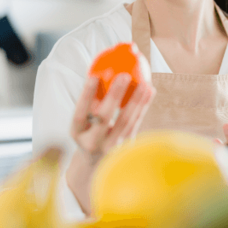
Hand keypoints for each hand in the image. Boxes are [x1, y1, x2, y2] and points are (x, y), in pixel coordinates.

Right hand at [66, 73, 154, 213]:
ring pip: (125, 122)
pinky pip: (136, 124)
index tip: (93, 75)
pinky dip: (143, 107)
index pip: (80, 112)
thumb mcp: (85, 119)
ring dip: (136, 101)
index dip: (86, 95)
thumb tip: (105, 65)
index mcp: (77, 132)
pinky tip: (150, 90)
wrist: (97, 162)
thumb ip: (92, 98)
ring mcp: (110, 148)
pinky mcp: (126, 149)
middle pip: (103, 118)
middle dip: (114, 96)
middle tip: (124, 75)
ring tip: (144, 83)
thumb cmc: (91, 129)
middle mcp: (92, 142)